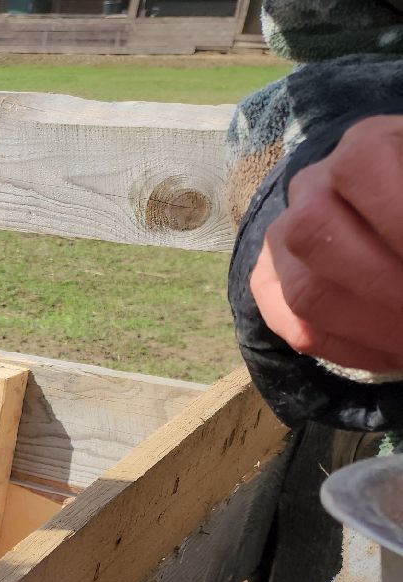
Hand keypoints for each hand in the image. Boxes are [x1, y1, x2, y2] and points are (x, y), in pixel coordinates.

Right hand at [251, 114, 402, 373]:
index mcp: (366, 145)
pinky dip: (350, 350)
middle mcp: (311, 186)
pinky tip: (397, 355)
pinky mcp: (272, 282)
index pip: (362, 167)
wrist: (395, 213)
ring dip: (372, 328)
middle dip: (385, 286)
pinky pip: (294, 327)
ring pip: (304, 291)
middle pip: (315, 233)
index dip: (397, 215)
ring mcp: (284, 239)